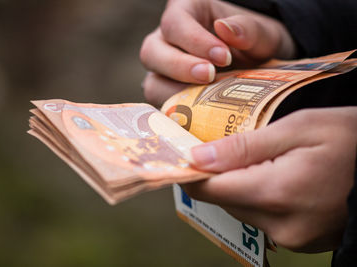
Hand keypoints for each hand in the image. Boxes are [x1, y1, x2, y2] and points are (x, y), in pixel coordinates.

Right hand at [140, 0, 296, 105]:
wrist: (258, 68)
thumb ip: (248, 29)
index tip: (223, 56)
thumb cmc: (255, 44)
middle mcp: (167, 40)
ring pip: (152, 83)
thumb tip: (225, 29)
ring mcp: (164, 70)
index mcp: (186, 12)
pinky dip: (180, 112)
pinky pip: (163, 105)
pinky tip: (203, 114)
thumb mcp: (261, 34)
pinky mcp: (167, 95)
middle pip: (151, 52)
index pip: (174, 23)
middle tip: (210, 76)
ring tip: (207, 100)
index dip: (193, 40)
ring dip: (176, 94)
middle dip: (179, 67)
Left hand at [183, 107, 356, 251]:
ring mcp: (293, 238)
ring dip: (236, 185)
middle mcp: (281, 225)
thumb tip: (197, 158)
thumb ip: (244, 146)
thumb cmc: (351, 139)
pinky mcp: (301, 241)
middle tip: (216, 146)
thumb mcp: (299, 128)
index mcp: (276, 193)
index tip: (180, 153)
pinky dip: (257, 197)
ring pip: (241, 209)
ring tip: (248, 158)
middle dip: (214, 175)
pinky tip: (270, 175)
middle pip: (223, 200)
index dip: (189, 171)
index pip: (209, 189)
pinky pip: (262, 218)